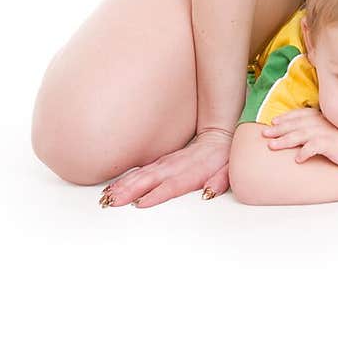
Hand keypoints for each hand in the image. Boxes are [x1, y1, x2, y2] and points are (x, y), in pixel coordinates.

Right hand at [98, 128, 232, 208]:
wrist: (218, 134)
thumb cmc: (223, 157)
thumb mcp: (229, 167)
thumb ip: (220, 179)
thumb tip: (210, 191)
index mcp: (193, 170)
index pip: (174, 184)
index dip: (158, 193)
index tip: (141, 203)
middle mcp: (175, 166)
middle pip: (151, 179)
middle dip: (131, 190)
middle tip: (113, 202)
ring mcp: (166, 163)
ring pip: (142, 174)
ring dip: (124, 185)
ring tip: (107, 196)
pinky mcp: (161, 163)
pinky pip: (141, 171)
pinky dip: (126, 178)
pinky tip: (113, 187)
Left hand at [262, 108, 337, 171]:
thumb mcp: (332, 131)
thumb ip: (319, 127)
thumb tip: (304, 131)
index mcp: (322, 117)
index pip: (300, 114)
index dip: (285, 118)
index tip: (273, 121)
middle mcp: (322, 122)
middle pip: (295, 124)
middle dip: (278, 129)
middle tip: (264, 134)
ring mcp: (326, 133)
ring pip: (300, 134)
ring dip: (285, 140)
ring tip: (272, 146)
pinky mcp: (331, 144)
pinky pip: (314, 147)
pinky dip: (305, 152)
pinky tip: (297, 159)